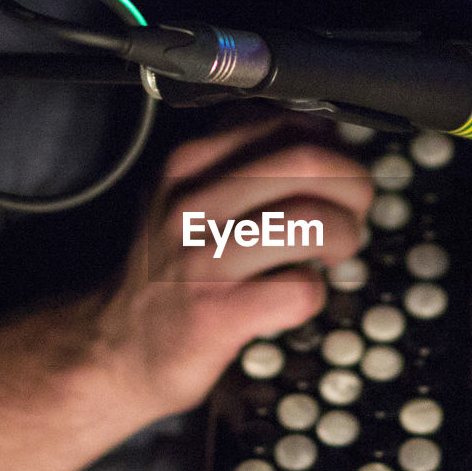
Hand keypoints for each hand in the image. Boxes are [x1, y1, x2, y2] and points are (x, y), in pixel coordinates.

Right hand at [91, 118, 372, 420]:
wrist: (118, 348)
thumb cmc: (169, 270)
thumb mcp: (187, 195)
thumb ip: (242, 159)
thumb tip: (323, 134)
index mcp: (188, 163)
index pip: (286, 122)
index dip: (332, 146)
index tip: (335, 173)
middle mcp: (192, 203)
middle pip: (308, 162)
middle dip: (353, 186)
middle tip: (352, 212)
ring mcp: (204, 258)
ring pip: (313, 220)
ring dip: (344, 235)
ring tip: (333, 252)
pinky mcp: (217, 313)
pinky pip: (300, 288)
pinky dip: (315, 292)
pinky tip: (295, 295)